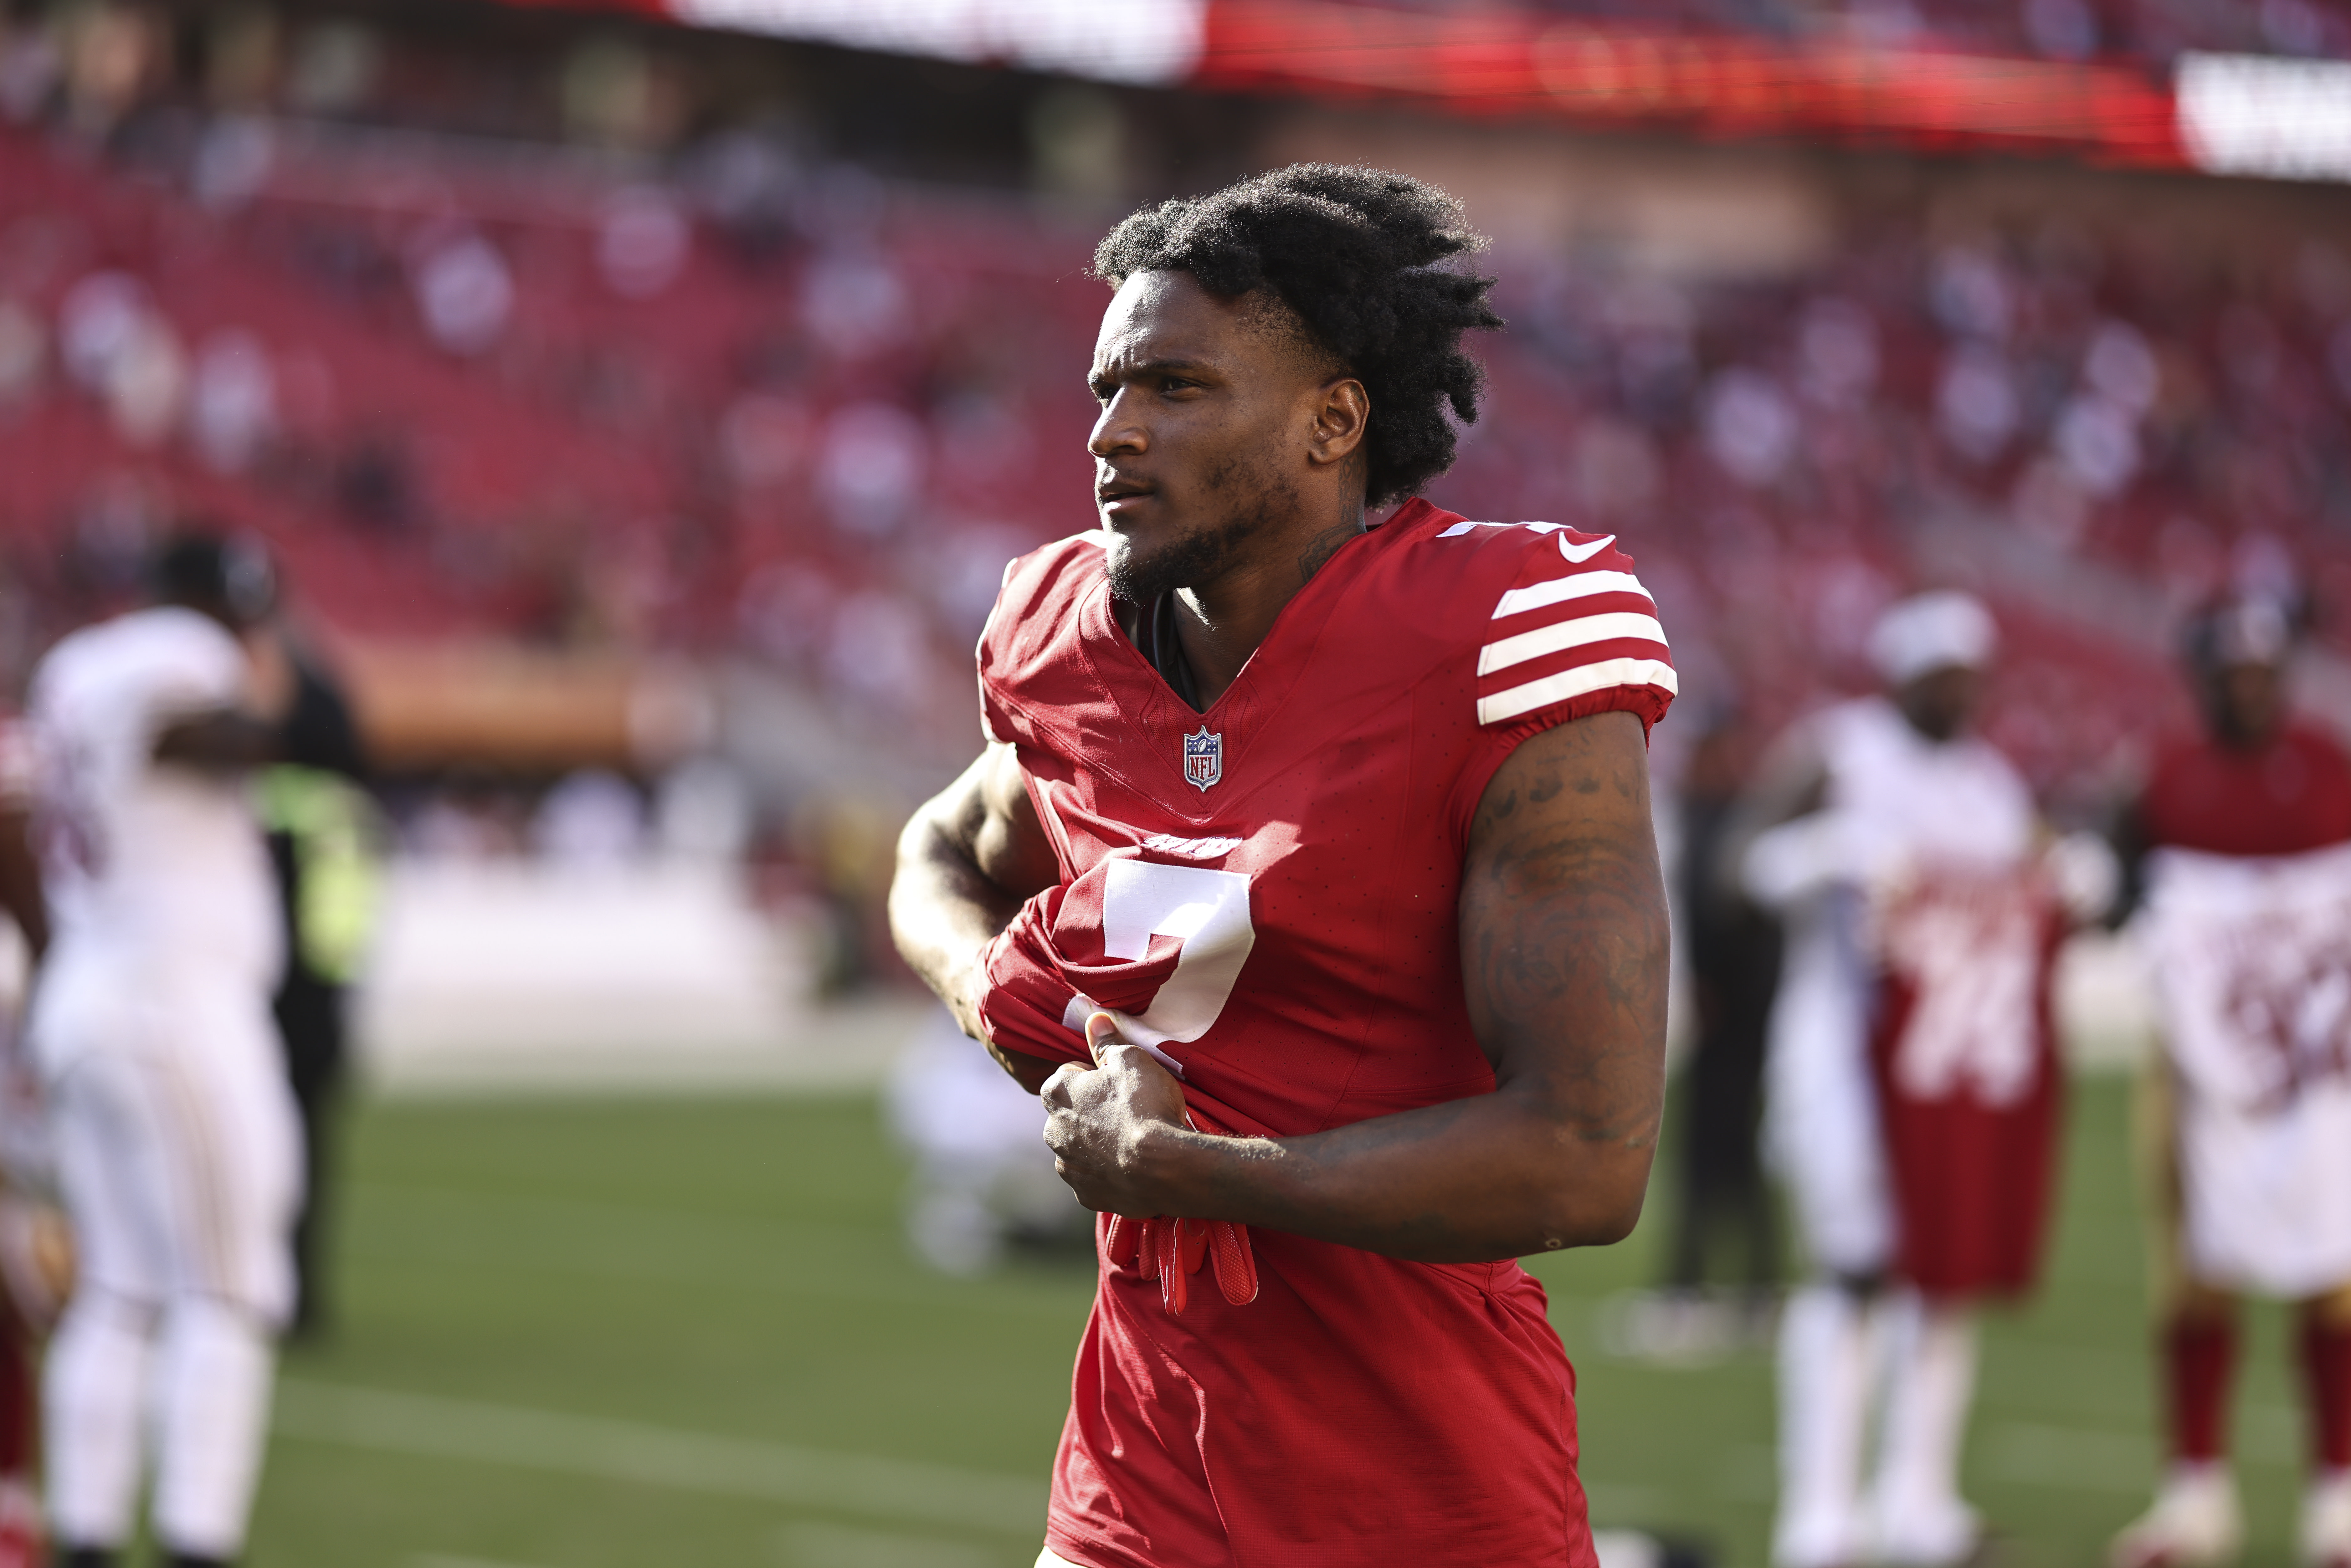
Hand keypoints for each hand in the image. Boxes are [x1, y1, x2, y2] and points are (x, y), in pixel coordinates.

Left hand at [1041, 1013, 1188, 1215]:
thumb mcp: (1132, 1060)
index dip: (1095, 1074)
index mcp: (1056, 1094)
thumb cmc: (1146, 1107)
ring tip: (1133, 1139)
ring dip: (1099, 1143)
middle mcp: (1052, 1133)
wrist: (1166, 1168)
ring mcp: (1068, 1168)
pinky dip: (1109, 1173)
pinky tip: (1132, 1165)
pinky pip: (1094, 1179)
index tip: (1118, 1081)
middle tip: (1129, 1110)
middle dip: (1093, 1111)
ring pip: (1080, 1148)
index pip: (1067, 1074)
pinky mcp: (1087, 1196)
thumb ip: (1107, 1042)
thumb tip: (1094, 1019)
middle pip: (1071, 1114)